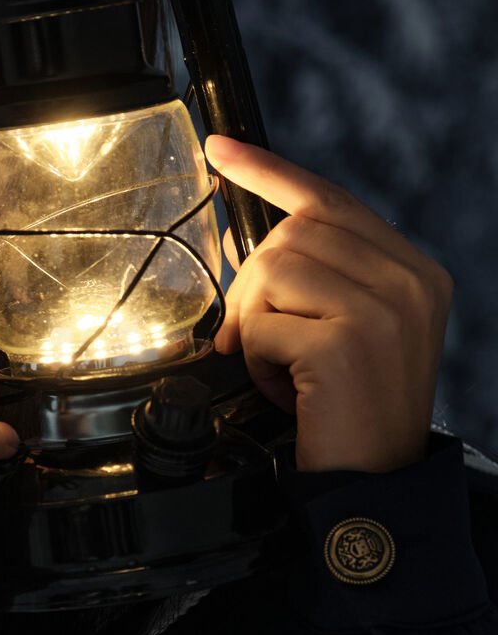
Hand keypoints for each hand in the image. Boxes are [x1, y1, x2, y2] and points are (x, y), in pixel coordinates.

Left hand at [205, 133, 453, 474]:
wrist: (377, 486)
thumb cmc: (353, 412)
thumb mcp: (351, 329)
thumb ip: (318, 277)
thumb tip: (246, 240)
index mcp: (414, 271)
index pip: (330, 200)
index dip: (269, 172)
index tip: (220, 148)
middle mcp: (407, 282)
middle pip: (289, 234)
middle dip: (254, 286)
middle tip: (262, 340)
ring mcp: (381, 311)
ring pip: (270, 271)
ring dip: (257, 324)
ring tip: (286, 368)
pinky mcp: (345, 344)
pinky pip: (262, 324)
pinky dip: (259, 361)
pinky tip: (289, 390)